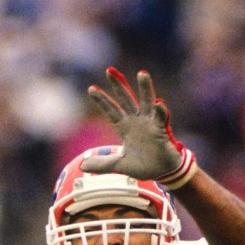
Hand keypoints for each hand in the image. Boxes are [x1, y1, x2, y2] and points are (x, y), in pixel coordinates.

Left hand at [82, 67, 197, 188]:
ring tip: (142, 73)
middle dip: (118, 86)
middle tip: (109, 71)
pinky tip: (158, 102)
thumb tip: (82, 165)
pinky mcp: (161, 130)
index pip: (111, 111)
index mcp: (125, 128)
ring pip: (146, 101)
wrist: (162, 173)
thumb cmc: (144, 166)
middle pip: (125, 99)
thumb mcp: (119, 165)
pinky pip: (161, 118)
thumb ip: (102, 164)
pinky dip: (160, 110)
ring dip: (145, 88)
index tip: (91, 89)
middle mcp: (137, 121)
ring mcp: (150, 124)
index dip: (102, 101)